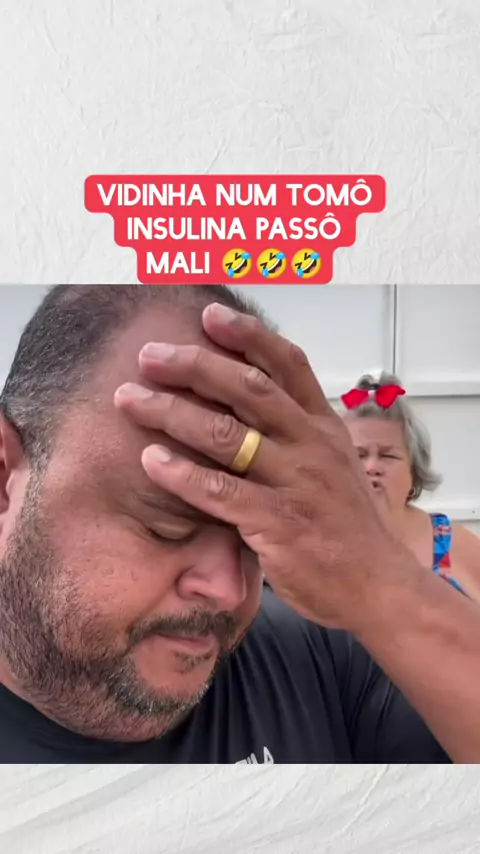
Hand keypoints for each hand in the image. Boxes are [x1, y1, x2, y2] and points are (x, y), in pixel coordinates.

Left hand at [114, 304, 400, 630]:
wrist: (379, 583)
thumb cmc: (347, 524)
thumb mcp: (333, 464)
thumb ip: (296, 432)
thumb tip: (249, 400)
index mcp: (324, 426)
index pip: (289, 364)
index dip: (249, 335)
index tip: (209, 316)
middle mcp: (311, 445)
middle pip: (249, 389)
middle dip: (195, 365)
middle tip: (150, 355)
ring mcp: (296, 482)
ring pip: (226, 435)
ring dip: (172, 412)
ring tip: (130, 398)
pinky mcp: (278, 523)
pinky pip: (221, 492)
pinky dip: (182, 474)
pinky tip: (151, 460)